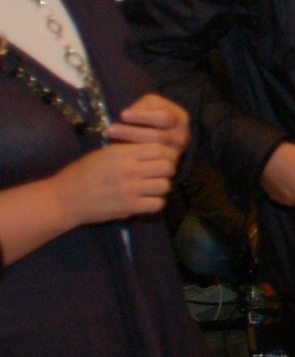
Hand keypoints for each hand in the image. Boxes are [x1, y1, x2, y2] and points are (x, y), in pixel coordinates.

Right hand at [54, 142, 179, 224]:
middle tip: (158, 174)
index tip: (162, 159)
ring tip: (151, 187)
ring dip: (161, 187)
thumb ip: (128, 151)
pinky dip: (155, 202)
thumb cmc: (82, 173)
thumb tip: (154, 149)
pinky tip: (146, 200)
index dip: (166, 154)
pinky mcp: (130, 207)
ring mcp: (131, 189)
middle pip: (167, 167)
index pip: (160, 149)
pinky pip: (157, 204)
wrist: (64, 199)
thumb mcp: (103, 154)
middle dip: (166, 170)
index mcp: (122, 153)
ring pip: (165, 185)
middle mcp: (129, 169)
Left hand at [103, 92, 188, 154]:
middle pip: (158, 136)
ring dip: (130, 143)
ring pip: (154, 150)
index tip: (122, 114)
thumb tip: (131, 114)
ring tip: (110, 139)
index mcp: (179, 118)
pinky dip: (134, 155)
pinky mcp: (168, 163)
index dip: (143, 116)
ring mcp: (176, 151)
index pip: (164, 118)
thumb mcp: (149, 104)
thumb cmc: (150, 114)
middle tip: (110, 129)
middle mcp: (182, 136)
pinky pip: (152, 161)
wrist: (156, 132)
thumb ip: (143, 106)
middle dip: (132, 132)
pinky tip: (120, 152)